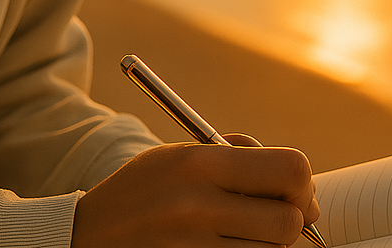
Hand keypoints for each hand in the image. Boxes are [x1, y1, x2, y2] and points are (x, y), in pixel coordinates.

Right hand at [71, 136, 319, 246]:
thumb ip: (236, 155)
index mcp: (200, 163)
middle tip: (277, 220)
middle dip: (291, 221)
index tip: (300, 194)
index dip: (304, 184)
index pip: (289, 170)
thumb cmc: (143, 191)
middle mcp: (199, 206)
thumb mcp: (180, 154)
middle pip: (289, 221)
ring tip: (242, 236)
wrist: (87, 238)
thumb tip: (299, 177)